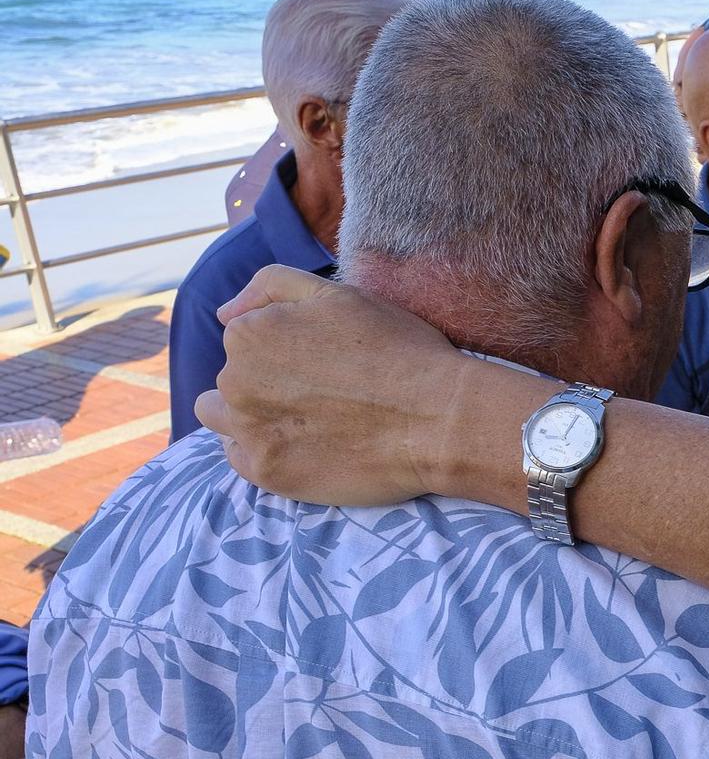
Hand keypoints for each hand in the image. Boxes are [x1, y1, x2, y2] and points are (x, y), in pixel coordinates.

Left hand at [195, 265, 465, 505]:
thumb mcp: (339, 294)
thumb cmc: (397, 350)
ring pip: (222, 417)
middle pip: (233, 378)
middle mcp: (235, 380)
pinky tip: (302, 444)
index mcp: (248, 333)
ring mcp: (247, 430)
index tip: (324, 362)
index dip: (284, 348)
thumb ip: (272, 286)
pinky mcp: (266, 472)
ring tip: (302, 419)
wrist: (438, 419)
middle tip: (323, 393)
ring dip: (249, 415)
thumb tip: (223, 313)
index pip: (244, 338)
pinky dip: (263, 449)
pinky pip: (237, 457)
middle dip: (267, 382)